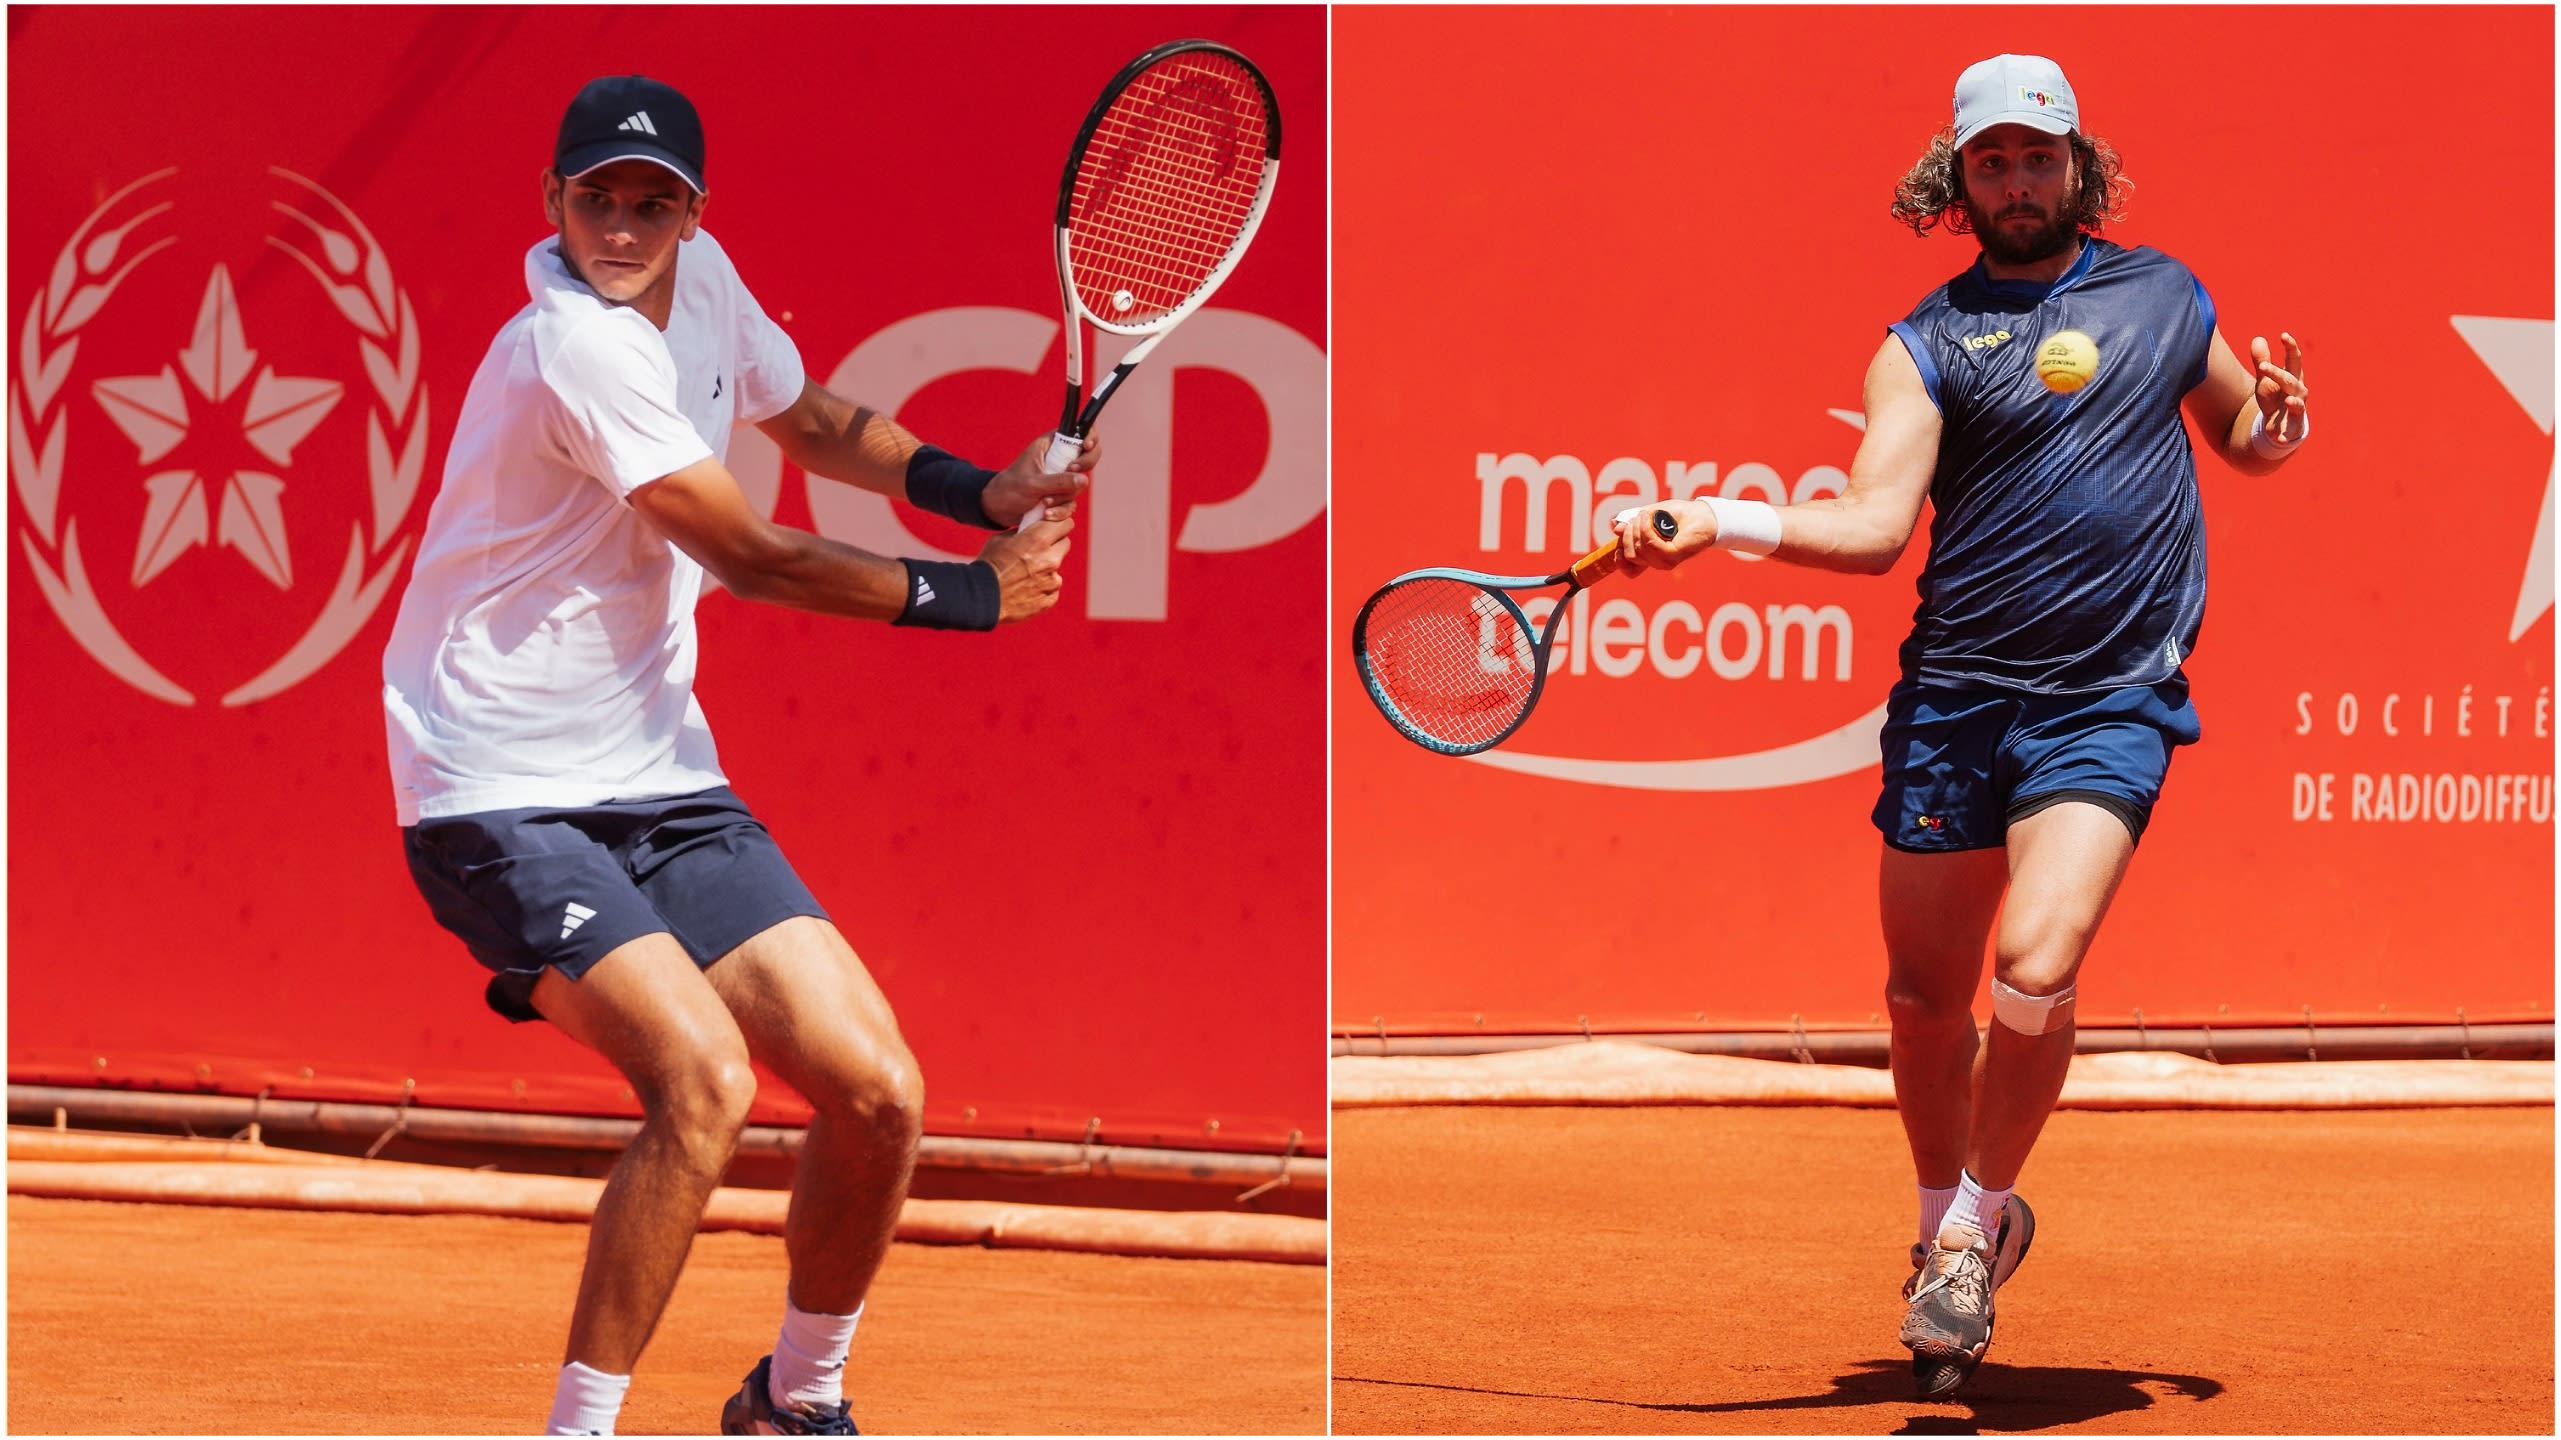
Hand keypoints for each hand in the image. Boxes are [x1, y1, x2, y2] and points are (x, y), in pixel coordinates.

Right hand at [977, 509, 1072, 622]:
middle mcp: (1050, 559)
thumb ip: (1021, 533)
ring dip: (1047, 568)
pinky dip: (1043, 587)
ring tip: (1026, 573)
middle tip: (1039, 548)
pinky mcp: (1050, 598)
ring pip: (1057, 568)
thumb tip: (1031, 529)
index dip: (1060, 523)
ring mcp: (1052, 581)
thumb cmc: (988, 565)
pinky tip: (1025, 588)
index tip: (1054, 526)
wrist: (981, 598)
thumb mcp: (1001, 540)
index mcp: (1038, 540)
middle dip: (1055, 543)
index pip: (1065, 523)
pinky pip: (1052, 588)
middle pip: (1065, 543)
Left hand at [981, 433, 1099, 527]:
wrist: (998, 509)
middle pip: (1088, 458)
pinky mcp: (1060, 495)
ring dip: (1064, 497)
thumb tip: (1084, 480)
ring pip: (1080, 485)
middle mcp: (1059, 459)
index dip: (1088, 437)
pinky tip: (1045, 513)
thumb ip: (1058, 481)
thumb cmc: (1009, 488)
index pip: (1079, 432)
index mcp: (1051, 445)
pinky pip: (1071, 502)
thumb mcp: (1032, 483)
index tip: (1087, 446)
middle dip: (1081, 471)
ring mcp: (1061, 478)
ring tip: (1044, 502)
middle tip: (1071, 474)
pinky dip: (1061, 510)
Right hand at [1612, 500, 1717, 575]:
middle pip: (1630, 555)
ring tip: (1645, 515)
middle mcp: (1657, 561)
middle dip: (1628, 534)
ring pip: (1638, 551)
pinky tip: (1650, 518)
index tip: (1619, 542)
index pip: (1630, 570)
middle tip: (1638, 517)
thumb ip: (1632, 524)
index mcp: (1651, 556)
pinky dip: (1646, 529)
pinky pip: (1650, 545)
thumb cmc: (1679, 514)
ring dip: (1637, 529)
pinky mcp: (1673, 556)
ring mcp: (1665, 561)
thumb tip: (1614, 528)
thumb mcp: (1649, 516)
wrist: (1703, 514)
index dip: (1619, 560)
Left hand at [2250, 331, 2307, 442]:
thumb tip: (2258, 338)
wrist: (2281, 423)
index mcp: (2293, 376)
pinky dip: (2285, 435)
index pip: (2294, 359)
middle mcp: (2299, 392)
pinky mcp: (2291, 428)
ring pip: (2298, 404)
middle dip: (2278, 373)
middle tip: (2262, 366)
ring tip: (2287, 400)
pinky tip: (2279, 438)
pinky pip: (2290, 432)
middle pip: (2290, 380)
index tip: (2283, 335)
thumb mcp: (2265, 379)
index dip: (2290, 347)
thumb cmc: (2275, 396)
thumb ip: (2261, 360)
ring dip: (2294, 403)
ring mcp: (2297, 410)